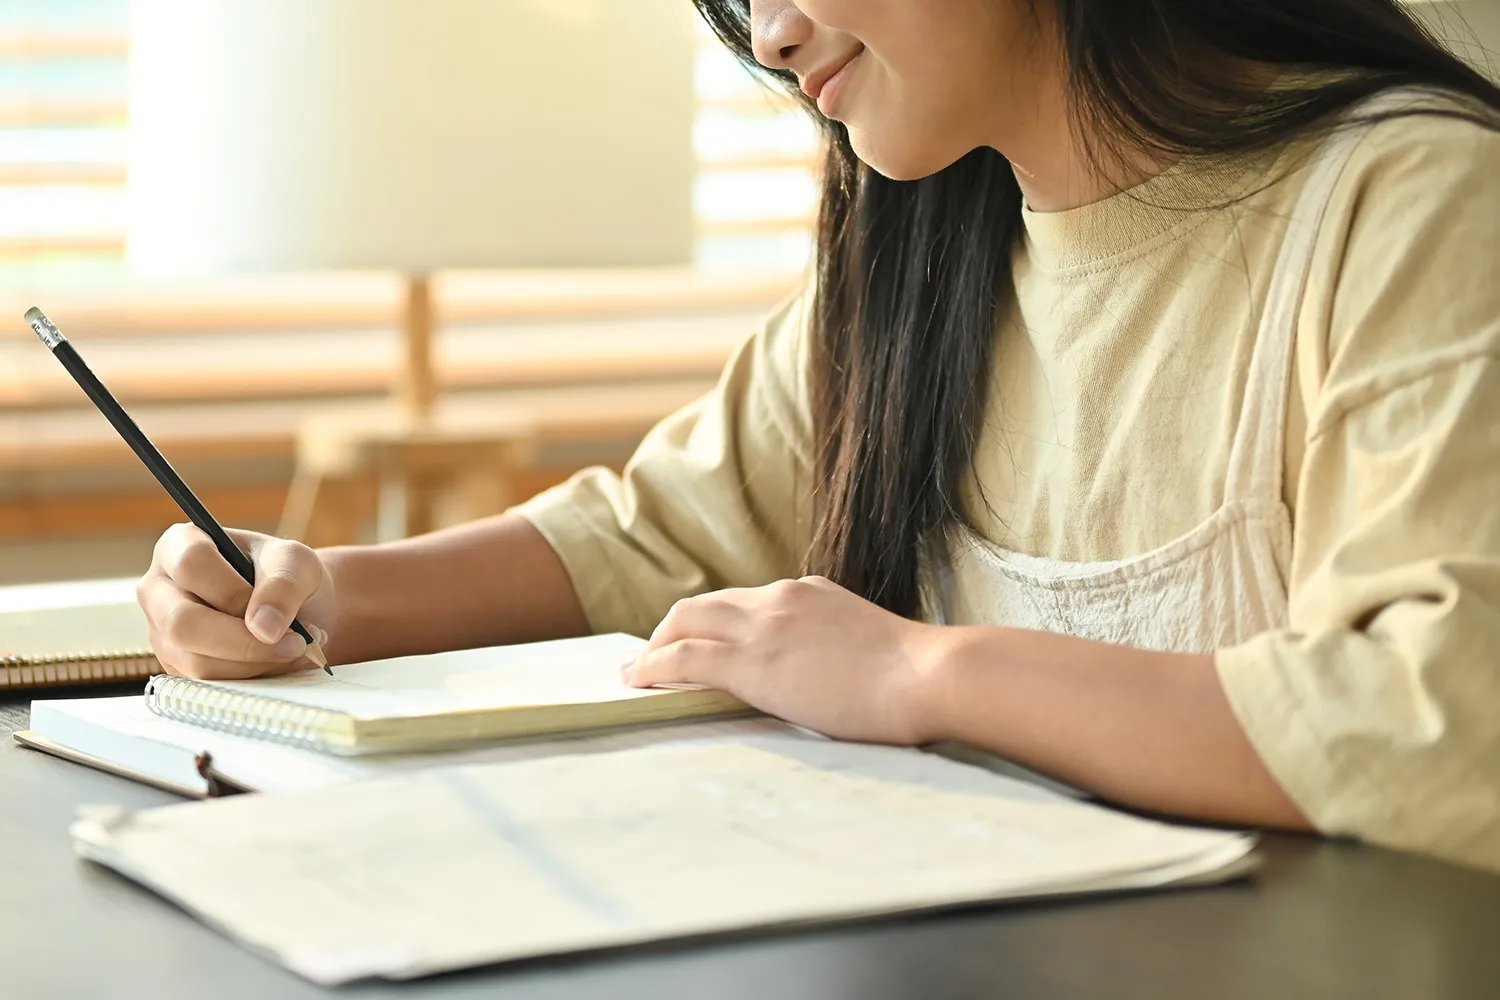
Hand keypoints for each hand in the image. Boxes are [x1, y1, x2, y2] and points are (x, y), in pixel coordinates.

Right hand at [136, 523, 336, 678]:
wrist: (291, 606)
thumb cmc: (285, 575)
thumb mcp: (296, 563)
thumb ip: (283, 585)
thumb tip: (264, 628)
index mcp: (178, 546)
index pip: (191, 565)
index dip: (233, 592)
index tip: (272, 611)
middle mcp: (159, 590)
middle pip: (182, 623)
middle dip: (243, 642)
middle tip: (295, 643)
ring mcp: (162, 633)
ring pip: (196, 662)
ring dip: (255, 663)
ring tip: (294, 647)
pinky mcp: (176, 667)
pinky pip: (208, 685)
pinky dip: (251, 678)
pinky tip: (278, 661)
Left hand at [622, 576, 944, 744]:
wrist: (928, 677)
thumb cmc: (919, 678)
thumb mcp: (873, 648)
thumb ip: (842, 650)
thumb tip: (838, 676)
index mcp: (811, 593)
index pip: (746, 602)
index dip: (715, 623)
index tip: (700, 641)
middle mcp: (781, 597)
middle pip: (706, 604)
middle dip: (673, 628)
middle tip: (653, 655)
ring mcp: (764, 625)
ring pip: (687, 622)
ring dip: (655, 646)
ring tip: (636, 672)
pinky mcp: (751, 661)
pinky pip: (684, 657)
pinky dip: (654, 666)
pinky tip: (637, 682)